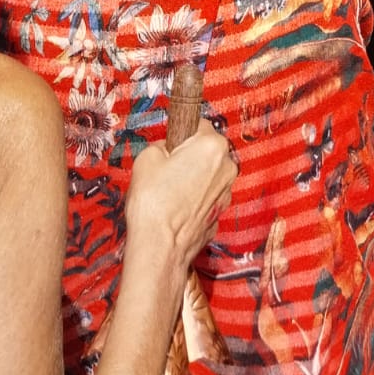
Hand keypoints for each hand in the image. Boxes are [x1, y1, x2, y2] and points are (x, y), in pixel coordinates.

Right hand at [125, 118, 237, 270]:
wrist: (159, 248)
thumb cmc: (153, 203)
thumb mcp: (146, 158)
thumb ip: (160, 146)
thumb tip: (165, 150)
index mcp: (212, 146)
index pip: (198, 125)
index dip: (179, 136)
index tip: (169, 147)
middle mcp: (227, 167)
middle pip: (206, 152)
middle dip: (188, 158)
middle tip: (165, 172)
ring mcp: (226, 193)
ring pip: (207, 177)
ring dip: (192, 181)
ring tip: (169, 195)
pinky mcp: (220, 215)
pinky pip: (205, 200)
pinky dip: (194, 202)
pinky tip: (176, 211)